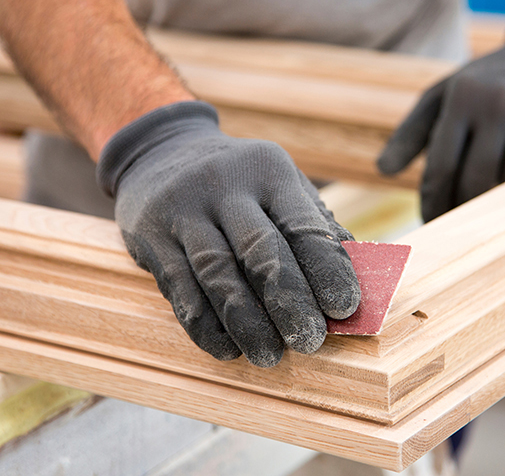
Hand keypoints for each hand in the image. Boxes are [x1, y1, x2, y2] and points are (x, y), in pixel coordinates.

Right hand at [97, 102, 359, 366]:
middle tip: (310, 342)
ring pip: (218, 274)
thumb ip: (313, 222)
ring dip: (247, 323)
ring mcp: (182, 208)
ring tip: (269, 356)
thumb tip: (353, 275)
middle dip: (288, 302)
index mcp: (268, 170)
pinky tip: (227, 347)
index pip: (302, 223)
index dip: (326, 269)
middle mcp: (224, 184)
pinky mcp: (151, 234)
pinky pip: (180, 288)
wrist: (163, 150)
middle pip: (260, 251)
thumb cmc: (239, 177)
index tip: (344, 309)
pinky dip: (206, 325)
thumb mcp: (278, 181)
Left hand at [378, 19, 504, 221]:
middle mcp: (500, 104)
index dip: (433, 202)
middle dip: (460, 210)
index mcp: (462, 97)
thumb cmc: (481, 84)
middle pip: (474, 183)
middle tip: (452, 225)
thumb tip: (382, 171)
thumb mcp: (441, 98)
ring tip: (485, 193)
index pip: (441, 167)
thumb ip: (409, 134)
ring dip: (492, 198)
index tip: (429, 222)